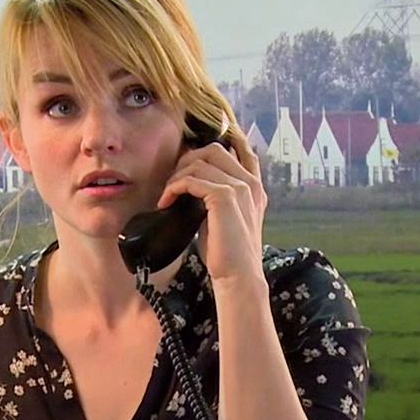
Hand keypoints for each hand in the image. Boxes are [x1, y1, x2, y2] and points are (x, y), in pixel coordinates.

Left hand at [155, 135, 267, 289]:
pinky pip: (192, 179)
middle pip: (214, 149)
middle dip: (187, 160)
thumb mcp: (222, 218)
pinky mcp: (225, 197)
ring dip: (177, 176)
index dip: (218, 143)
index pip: (242, 150)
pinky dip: (174, 188)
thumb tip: (189, 184)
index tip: (193, 152)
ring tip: (167, 195)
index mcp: (254, 188)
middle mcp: (250, 183)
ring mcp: (240, 188)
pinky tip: (166, 202)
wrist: (238, 276)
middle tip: (173, 181)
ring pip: (200, 161)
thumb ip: (214, 197)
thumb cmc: (227, 253)